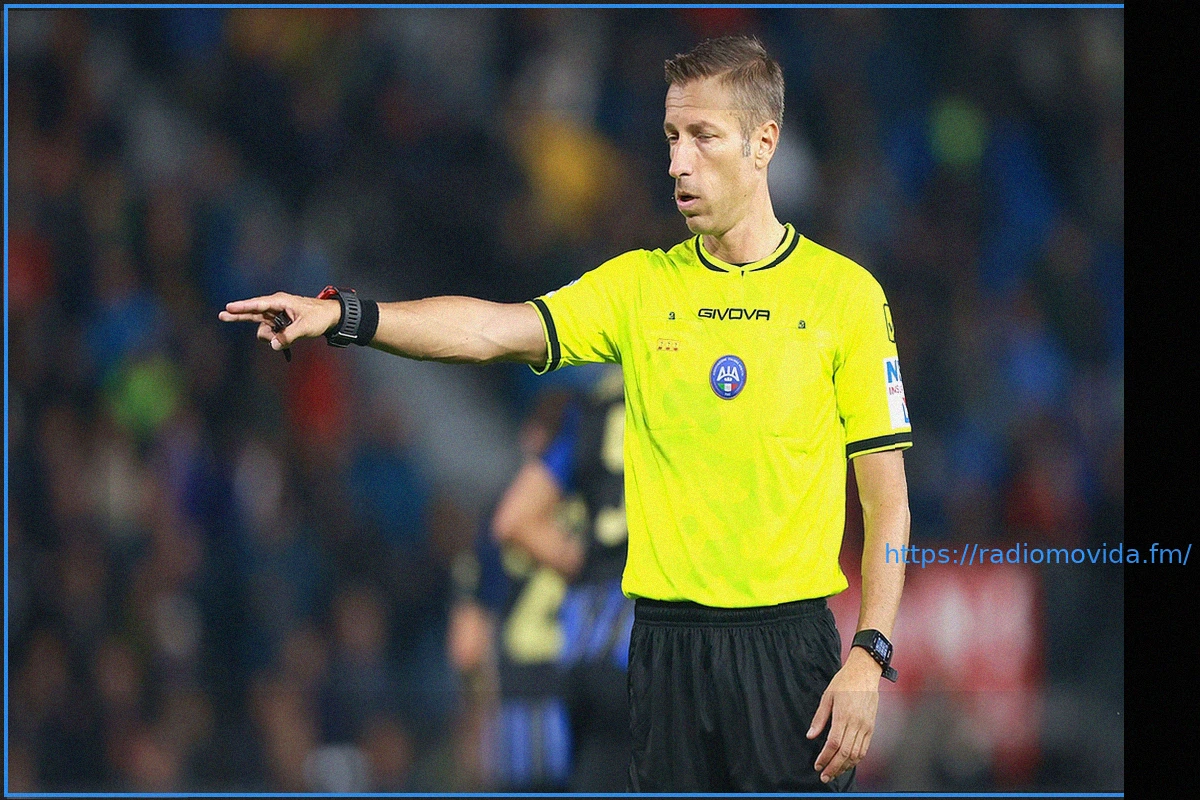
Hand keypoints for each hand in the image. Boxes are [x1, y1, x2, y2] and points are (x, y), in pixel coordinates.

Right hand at [218, 292, 340, 351]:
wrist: (330, 316)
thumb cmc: (319, 317)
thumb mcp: (305, 326)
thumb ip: (288, 336)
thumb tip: (273, 345)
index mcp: (281, 301)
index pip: (258, 304)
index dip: (243, 306)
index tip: (229, 307)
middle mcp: (275, 307)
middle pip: (252, 312)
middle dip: (239, 315)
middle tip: (222, 315)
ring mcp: (275, 315)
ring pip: (262, 328)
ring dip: (269, 337)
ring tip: (286, 339)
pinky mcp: (278, 323)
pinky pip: (268, 332)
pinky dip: (273, 339)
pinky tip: (283, 341)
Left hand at [806, 646, 881, 783]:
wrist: (865, 673)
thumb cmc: (844, 682)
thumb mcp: (827, 696)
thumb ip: (819, 718)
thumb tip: (811, 736)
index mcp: (844, 715)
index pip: (834, 744)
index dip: (825, 758)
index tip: (817, 765)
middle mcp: (857, 723)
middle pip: (845, 753)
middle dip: (834, 768)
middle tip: (824, 776)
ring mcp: (866, 726)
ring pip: (857, 754)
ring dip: (845, 766)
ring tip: (834, 772)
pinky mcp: (871, 727)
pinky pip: (864, 748)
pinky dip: (856, 759)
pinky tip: (847, 763)